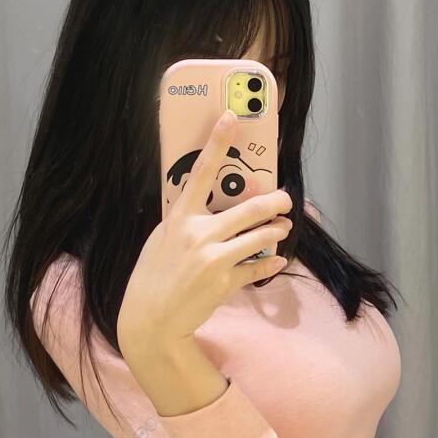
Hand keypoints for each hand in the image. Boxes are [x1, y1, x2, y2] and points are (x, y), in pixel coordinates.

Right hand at [117, 108, 292, 355]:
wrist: (152, 320)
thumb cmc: (154, 275)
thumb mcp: (162, 239)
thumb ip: (186, 221)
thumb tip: (211, 206)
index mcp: (180, 218)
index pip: (201, 171)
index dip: (217, 141)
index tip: (231, 117)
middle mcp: (198, 235)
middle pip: (249, 208)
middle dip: (274, 203)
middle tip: (285, 201)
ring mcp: (214, 259)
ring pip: (260, 236)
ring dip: (277, 230)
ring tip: (283, 228)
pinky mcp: (226, 282)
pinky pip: (258, 267)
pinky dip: (270, 262)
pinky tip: (277, 259)